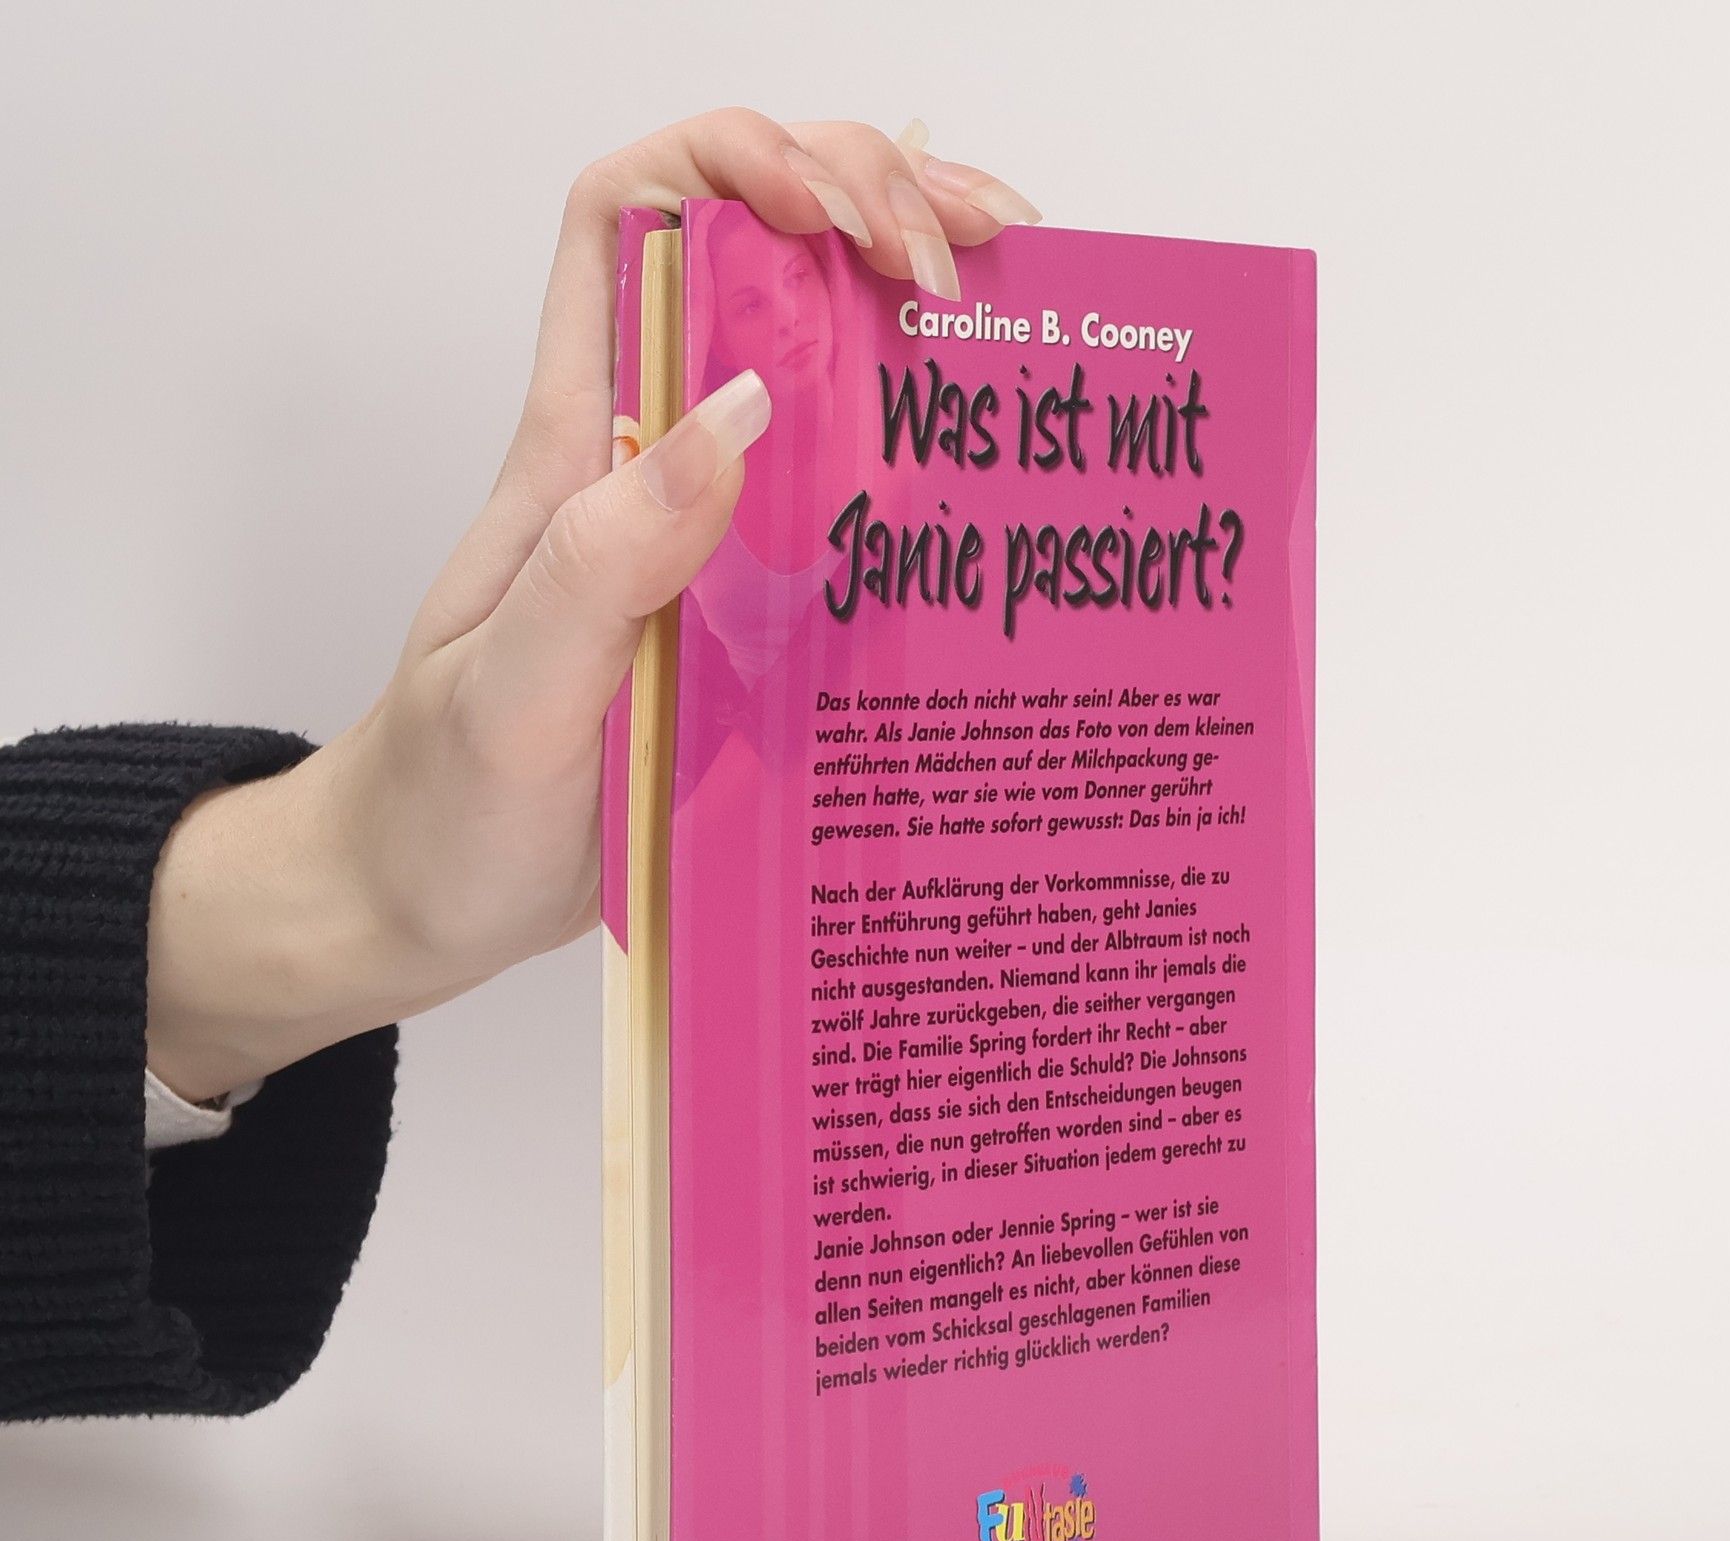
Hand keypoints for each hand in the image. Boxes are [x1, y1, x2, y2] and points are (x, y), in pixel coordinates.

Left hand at [145, 111, 1041, 1102]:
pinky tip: (994, 487)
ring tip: (1019, 319)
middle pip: (754, 264)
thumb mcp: (510, 694)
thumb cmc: (441, 804)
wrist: (425, 902)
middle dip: (868, 206)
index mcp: (576, 452)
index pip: (627, 225)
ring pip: (817, 376)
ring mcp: (705, 541)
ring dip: (915, 319)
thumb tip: (740, 409)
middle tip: (973, 264)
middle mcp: (647, 468)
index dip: (730, 165)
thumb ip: (604, 563)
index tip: (837, 215)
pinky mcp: (747, 620)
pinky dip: (924, 468)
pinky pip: (845, 511)